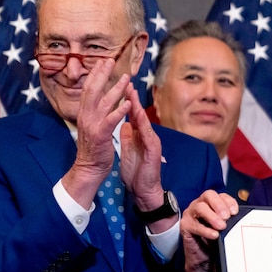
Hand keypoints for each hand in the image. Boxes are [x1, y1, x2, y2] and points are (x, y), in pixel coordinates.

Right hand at [63, 59, 131, 207]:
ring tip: (126, 78)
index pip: (88, 88)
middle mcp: (85, 115)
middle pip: (92, 89)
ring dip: (115, 88)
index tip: (102, 61)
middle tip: (110, 60)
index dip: (95, 74)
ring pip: (103, 102)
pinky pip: (111, 120)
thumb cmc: (93, 148)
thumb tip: (98, 100)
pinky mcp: (101, 135)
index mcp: (84, 113)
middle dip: (102, 74)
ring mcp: (92, 124)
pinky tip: (128, 102)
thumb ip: (94, 113)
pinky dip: (119, 110)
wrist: (88, 168)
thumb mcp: (92, 126)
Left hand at [119, 83, 170, 231]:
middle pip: (138, 113)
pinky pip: (147, 134)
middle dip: (131, 96)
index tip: (118, 86)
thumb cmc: (138, 172)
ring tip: (132, 92)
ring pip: (144, 120)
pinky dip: (143, 124)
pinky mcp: (153, 150)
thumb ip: (129, 137)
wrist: (145, 190)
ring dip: (138, 106)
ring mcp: (151, 142)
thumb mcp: (130, 150)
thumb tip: (125, 125)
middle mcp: (147, 135)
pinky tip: (138, 115)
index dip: (125, 100)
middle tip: (125, 80)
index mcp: (139, 135)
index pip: (131, 114)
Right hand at [182, 190, 238, 271]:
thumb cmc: (217, 239)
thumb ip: (233, 221)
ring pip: (199, 207)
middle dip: (219, 205)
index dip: (228, 201)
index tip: (235, 211)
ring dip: (212, 216)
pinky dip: (205, 229)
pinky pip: (193, 225)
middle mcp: (200, 205)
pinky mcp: (185, 226)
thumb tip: (247, 220)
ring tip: (221, 226)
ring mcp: (191, 214)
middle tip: (227, 216)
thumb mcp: (228, 228)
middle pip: (208, 195)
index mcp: (212, 203)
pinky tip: (214, 235)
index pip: (220, 195)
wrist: (205, 257)